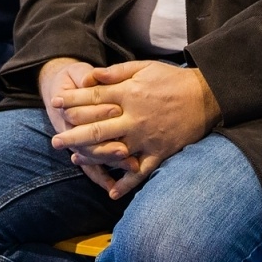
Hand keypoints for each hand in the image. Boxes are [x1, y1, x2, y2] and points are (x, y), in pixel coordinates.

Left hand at [50, 61, 221, 198]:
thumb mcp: (144, 68)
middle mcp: (134, 117)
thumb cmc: (173, 79)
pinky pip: (140, 172)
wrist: (206, 96)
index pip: (93, 98)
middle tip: (54, 141)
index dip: (72, 100)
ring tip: (75, 160)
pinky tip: (111, 193)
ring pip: (113, 150)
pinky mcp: (159, 152)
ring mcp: (146, 137)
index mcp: (129, 94)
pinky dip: (126, 183)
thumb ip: (117, 73)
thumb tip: (92, 75)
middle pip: (96, 127)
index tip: (55, 102)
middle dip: (72, 134)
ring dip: (92, 157)